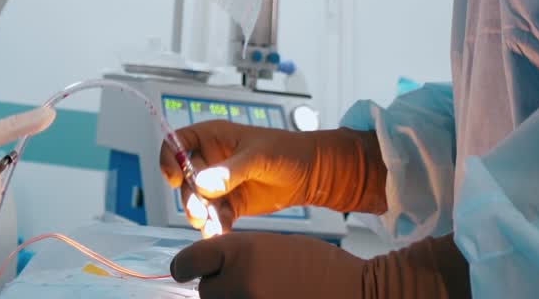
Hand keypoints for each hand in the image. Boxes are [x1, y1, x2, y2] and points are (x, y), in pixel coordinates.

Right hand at [159, 120, 383, 228]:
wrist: (310, 173)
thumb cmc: (285, 150)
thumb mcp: (258, 156)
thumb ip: (231, 170)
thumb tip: (202, 183)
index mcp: (213, 136)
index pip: (179, 141)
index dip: (170, 157)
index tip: (174, 178)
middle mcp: (212, 159)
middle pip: (186, 177)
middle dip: (189, 196)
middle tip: (199, 213)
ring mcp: (220, 182)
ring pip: (198, 200)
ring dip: (201, 215)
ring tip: (211, 227)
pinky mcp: (231, 204)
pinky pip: (215, 216)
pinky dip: (215, 226)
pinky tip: (221, 234)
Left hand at [171, 233, 470, 298]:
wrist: (354, 292)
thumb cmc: (316, 264)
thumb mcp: (271, 245)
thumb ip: (239, 254)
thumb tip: (212, 268)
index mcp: (242, 252)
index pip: (191, 261)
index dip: (185, 266)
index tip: (183, 270)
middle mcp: (240, 283)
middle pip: (205, 291)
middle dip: (217, 286)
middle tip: (241, 282)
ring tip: (257, 292)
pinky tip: (261, 298)